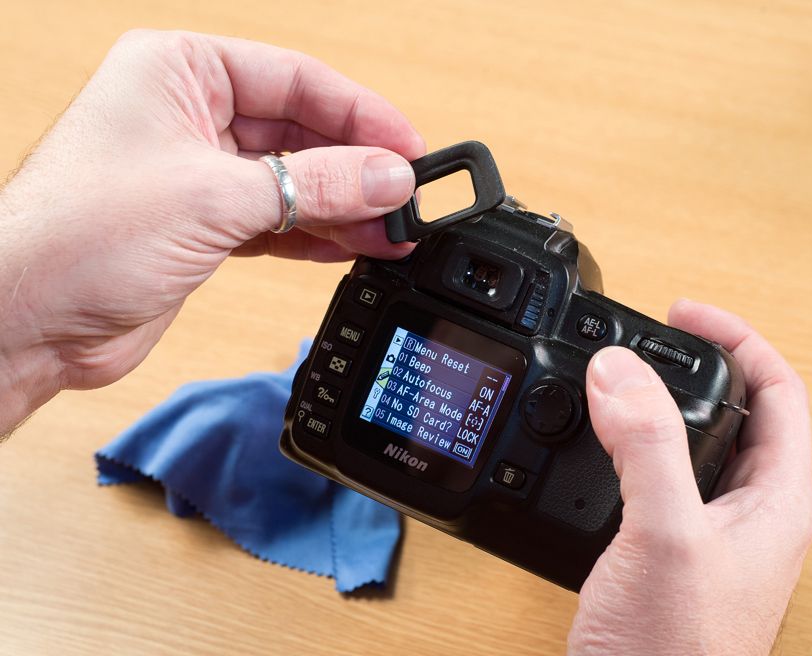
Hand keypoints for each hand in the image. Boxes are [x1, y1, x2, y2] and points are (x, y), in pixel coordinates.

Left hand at [0, 30, 424, 431]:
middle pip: (301, 132)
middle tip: (409, 200)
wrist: (23, 320)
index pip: (295, 80)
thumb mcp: (214, 197)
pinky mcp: (203, 226)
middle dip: (358, 169)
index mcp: (179, 72)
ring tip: (395, 231)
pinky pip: (279, 220)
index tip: (411, 148)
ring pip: (294, 181)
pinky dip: (318, 235)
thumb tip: (389, 177)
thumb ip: (314, 185)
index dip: (361, 114)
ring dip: (346, 208)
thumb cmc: (75, 237)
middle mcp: (190, 116)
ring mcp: (198, 174)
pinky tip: (356, 247)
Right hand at [569, 299, 811, 655]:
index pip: (781, 391)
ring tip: (623, 376)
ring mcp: (710, 535)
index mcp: (776, 502)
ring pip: (697, 444)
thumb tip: (618, 369)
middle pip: (742, 411)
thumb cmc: (674, 655)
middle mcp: (750, 515)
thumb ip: (646, 446)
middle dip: (698, 363)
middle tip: (652, 334)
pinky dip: (628, 445)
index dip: (738, 337)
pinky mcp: (669, 553)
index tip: (684, 311)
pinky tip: (596, 445)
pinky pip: (658, 477)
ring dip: (662, 403)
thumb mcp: (665, 535)